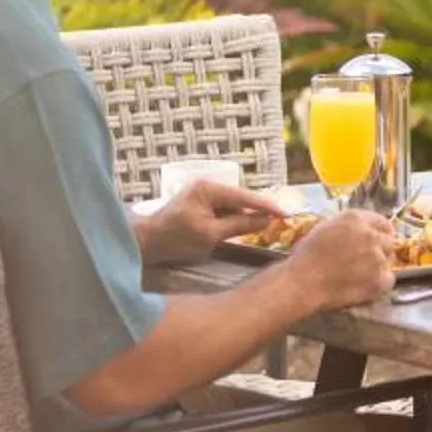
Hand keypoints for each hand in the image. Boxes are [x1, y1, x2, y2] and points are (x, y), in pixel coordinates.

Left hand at [138, 178, 292, 267]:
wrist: (144, 244)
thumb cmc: (175, 240)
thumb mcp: (211, 234)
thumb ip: (240, 224)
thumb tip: (266, 221)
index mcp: (208, 189)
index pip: (245, 196)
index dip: (267, 206)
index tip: (287, 213)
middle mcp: (205, 187)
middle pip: (239, 198)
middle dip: (258, 210)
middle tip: (280, 220)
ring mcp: (200, 195)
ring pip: (231, 205)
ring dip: (245, 215)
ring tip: (265, 226)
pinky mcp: (197, 205)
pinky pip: (221, 210)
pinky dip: (232, 219)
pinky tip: (242, 227)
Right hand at [283, 211, 397, 311]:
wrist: (303, 283)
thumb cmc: (306, 256)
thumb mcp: (324, 228)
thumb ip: (346, 226)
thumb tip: (357, 231)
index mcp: (356, 219)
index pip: (382, 222)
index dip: (380, 232)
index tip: (378, 241)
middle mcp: (371, 235)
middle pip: (389, 241)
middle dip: (381, 250)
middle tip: (367, 261)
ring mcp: (377, 258)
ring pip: (388, 261)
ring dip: (378, 267)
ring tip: (360, 276)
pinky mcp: (379, 280)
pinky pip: (388, 280)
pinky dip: (379, 284)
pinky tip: (363, 286)